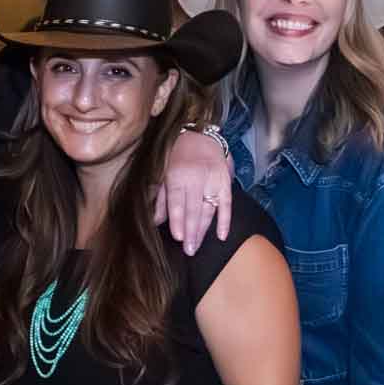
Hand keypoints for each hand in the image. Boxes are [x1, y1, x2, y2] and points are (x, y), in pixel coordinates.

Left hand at [153, 130, 232, 255]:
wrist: (199, 134)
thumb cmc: (176, 155)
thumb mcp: (162, 172)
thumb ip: (161, 197)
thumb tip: (156, 221)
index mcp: (177, 176)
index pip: (178, 202)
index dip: (178, 220)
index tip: (179, 237)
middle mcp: (196, 178)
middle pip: (194, 209)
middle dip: (192, 232)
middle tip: (190, 250)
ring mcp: (213, 180)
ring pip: (209, 209)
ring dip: (204, 230)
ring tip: (198, 246)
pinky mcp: (225, 181)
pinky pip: (227, 203)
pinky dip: (225, 220)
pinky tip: (221, 235)